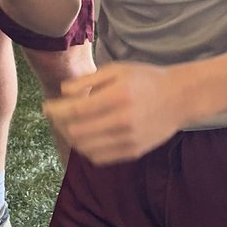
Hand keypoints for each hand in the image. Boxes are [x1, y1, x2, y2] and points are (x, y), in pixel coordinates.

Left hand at [43, 62, 185, 164]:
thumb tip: (63, 92)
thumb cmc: (147, 79)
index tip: (46, 107)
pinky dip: (86, 150)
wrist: (180, 97)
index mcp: (119, 96)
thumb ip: (89, 80)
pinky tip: (84, 137)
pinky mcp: (134, 152)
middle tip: (54, 116)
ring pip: (86, 148)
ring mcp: (129, 139)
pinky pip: (100, 158)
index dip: (56, 110)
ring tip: (67, 126)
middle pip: (77, 131)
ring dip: (71, 138)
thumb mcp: (118, 69)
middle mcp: (123, 121)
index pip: (76, 110)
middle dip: (59, 124)